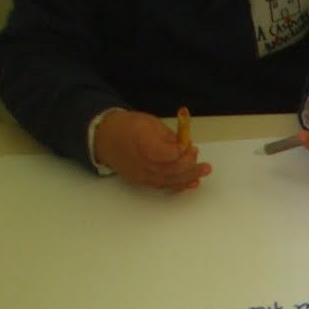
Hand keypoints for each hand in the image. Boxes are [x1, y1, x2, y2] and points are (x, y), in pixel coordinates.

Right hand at [93, 109, 210, 191]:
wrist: (104, 138)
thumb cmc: (129, 126)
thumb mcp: (150, 123)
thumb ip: (169, 136)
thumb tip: (185, 147)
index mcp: (142, 143)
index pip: (166, 154)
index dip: (181, 151)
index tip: (188, 145)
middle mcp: (141, 163)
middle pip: (170, 170)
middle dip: (190, 166)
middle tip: (203, 161)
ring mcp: (141, 175)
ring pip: (169, 180)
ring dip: (189, 177)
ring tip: (204, 171)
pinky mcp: (141, 182)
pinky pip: (163, 186)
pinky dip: (179, 184)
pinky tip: (192, 182)